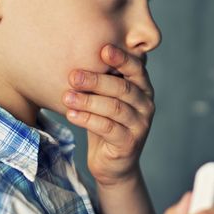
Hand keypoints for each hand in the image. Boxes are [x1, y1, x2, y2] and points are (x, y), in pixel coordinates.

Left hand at [63, 44, 153, 186]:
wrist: (113, 163)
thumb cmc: (106, 123)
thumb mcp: (105, 99)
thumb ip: (103, 79)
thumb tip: (76, 49)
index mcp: (142, 88)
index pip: (136, 68)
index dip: (121, 58)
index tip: (103, 49)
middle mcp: (146, 104)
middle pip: (123, 88)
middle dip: (97, 80)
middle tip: (73, 75)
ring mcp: (140, 125)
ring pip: (115, 108)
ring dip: (89, 101)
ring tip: (67, 96)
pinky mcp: (130, 143)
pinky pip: (109, 128)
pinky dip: (88, 120)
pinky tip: (71, 115)